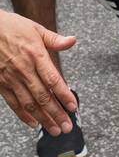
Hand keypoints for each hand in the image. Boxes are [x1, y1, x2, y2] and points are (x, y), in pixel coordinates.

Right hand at [0, 10, 77, 132]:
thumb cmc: (11, 27)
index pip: (53, 80)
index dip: (64, 95)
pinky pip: (13, 103)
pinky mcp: (1, 85)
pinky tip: (33, 123)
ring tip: (54, 129)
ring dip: (43, 119)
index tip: (73, 107)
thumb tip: (72, 41)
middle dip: (56, 114)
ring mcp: (11, 79)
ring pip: (29, 104)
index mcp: (35, 54)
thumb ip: (54, 39)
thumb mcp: (35, 28)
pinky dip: (23, 115)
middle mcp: (24, 69)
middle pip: (43, 96)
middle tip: (67, 127)